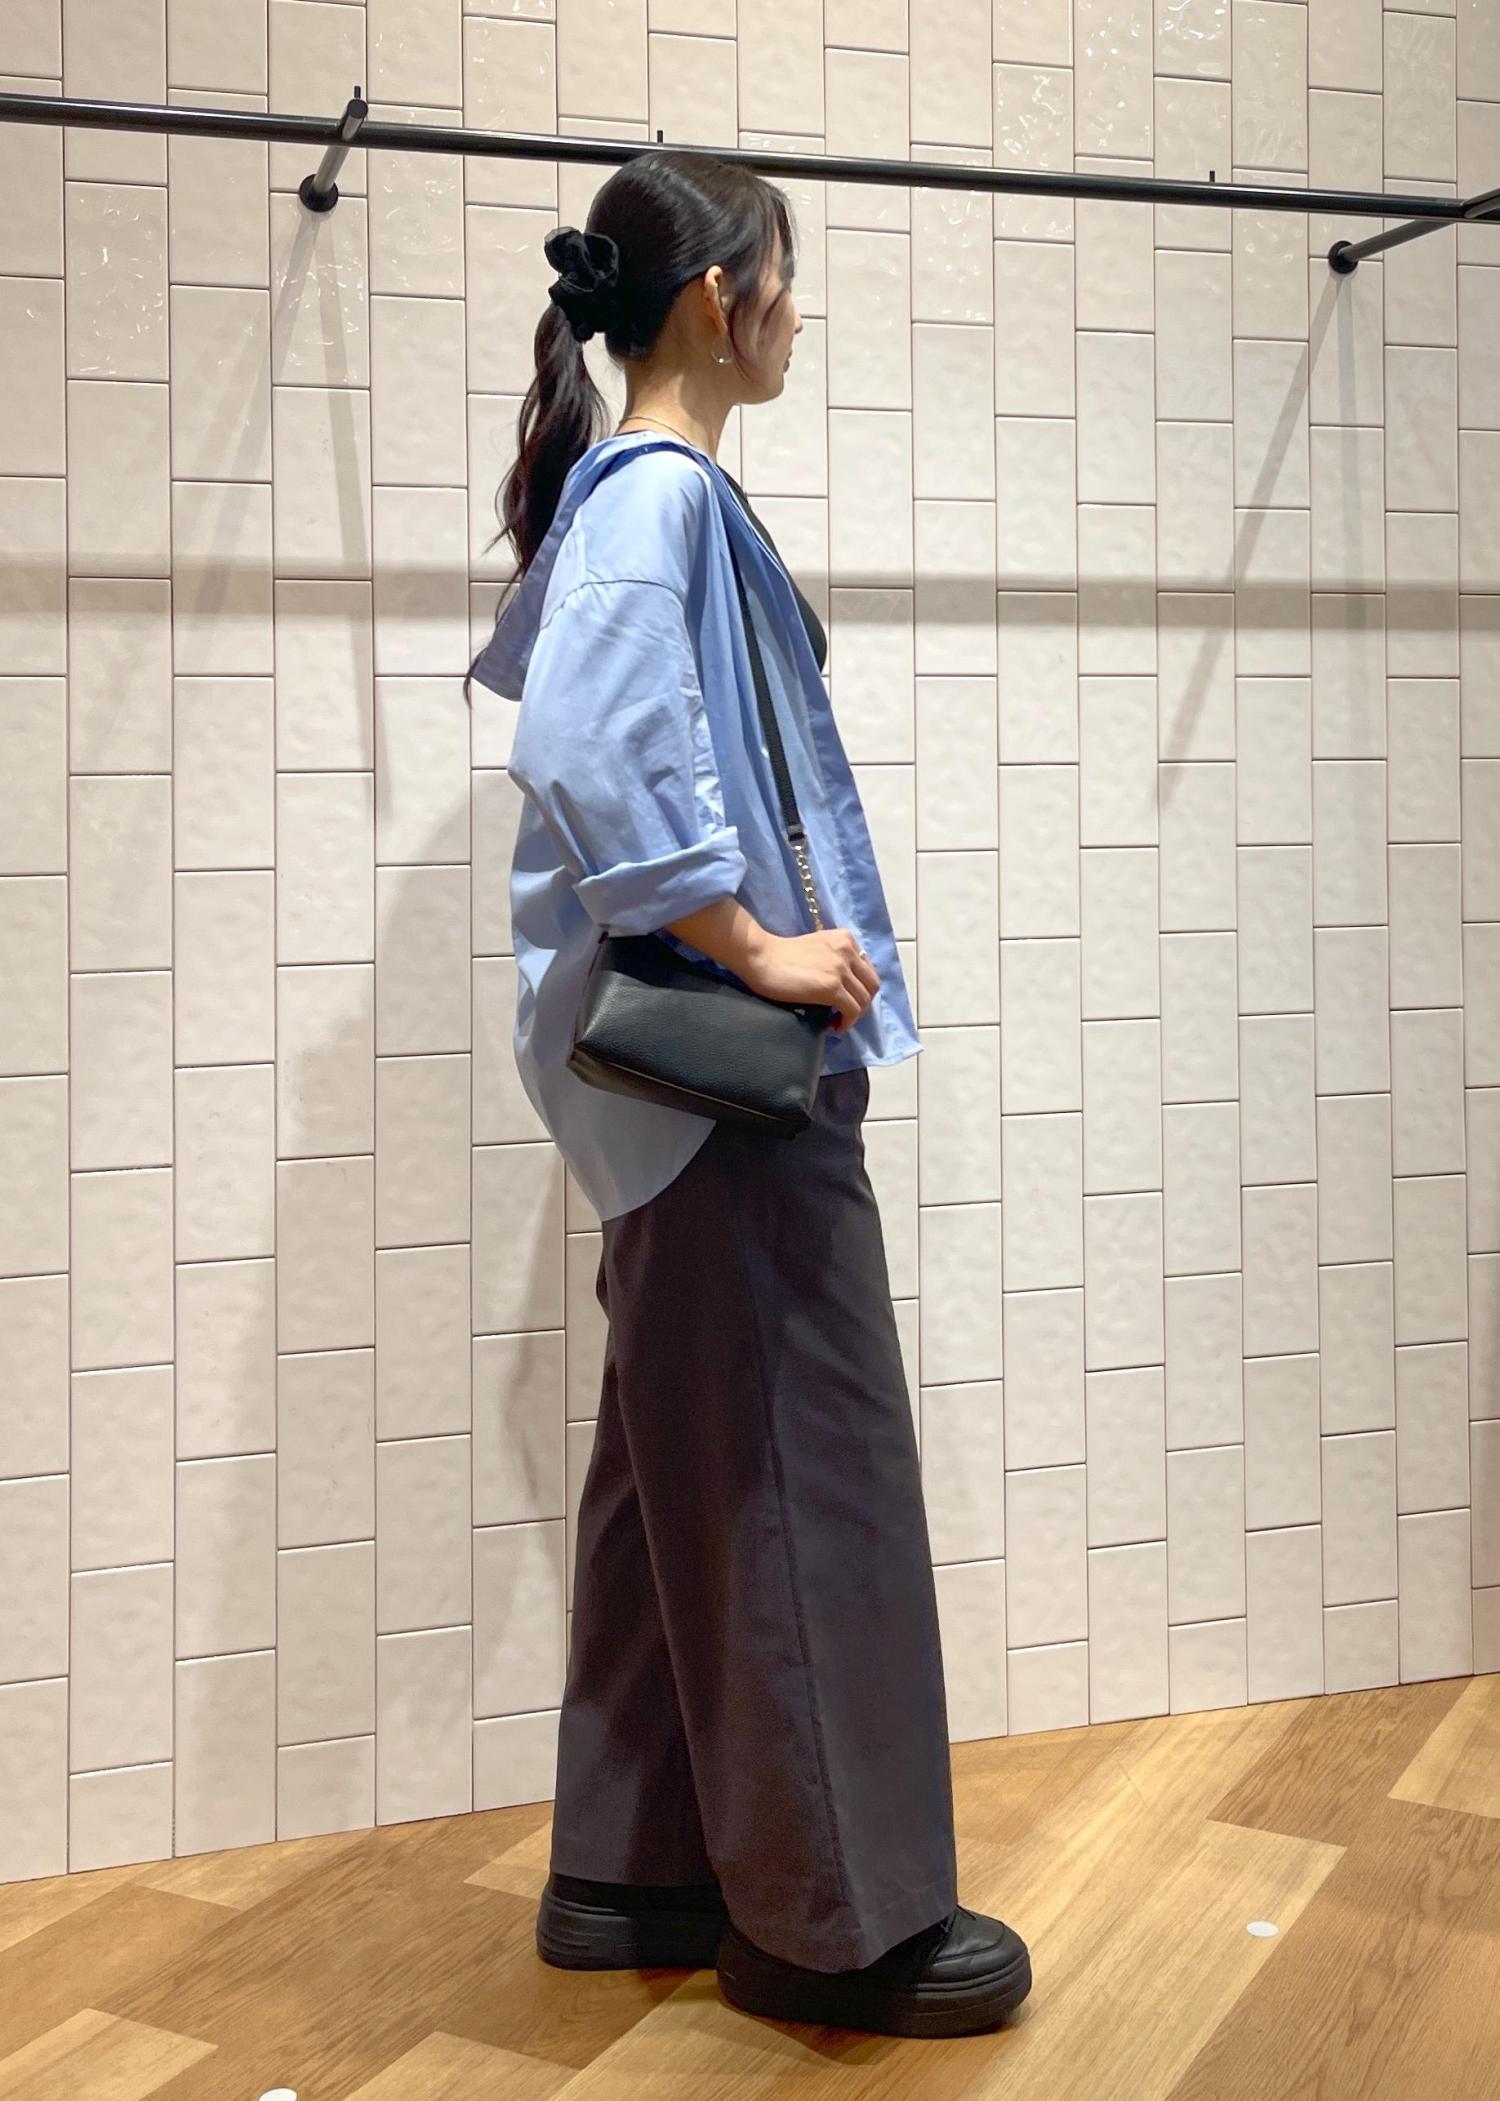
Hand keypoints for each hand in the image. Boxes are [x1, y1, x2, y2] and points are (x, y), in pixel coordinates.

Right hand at [739, 928, 879, 1032]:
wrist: (761, 957)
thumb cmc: (781, 954)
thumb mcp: (818, 946)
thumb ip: (835, 958)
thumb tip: (846, 984)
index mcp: (846, 939)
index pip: (867, 969)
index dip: (859, 988)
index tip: (845, 999)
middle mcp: (848, 950)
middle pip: (872, 985)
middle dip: (862, 1004)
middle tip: (845, 1014)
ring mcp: (841, 969)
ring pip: (864, 1000)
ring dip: (853, 1016)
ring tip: (837, 1022)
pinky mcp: (832, 987)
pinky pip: (851, 1011)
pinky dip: (846, 1023)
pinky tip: (833, 1026)